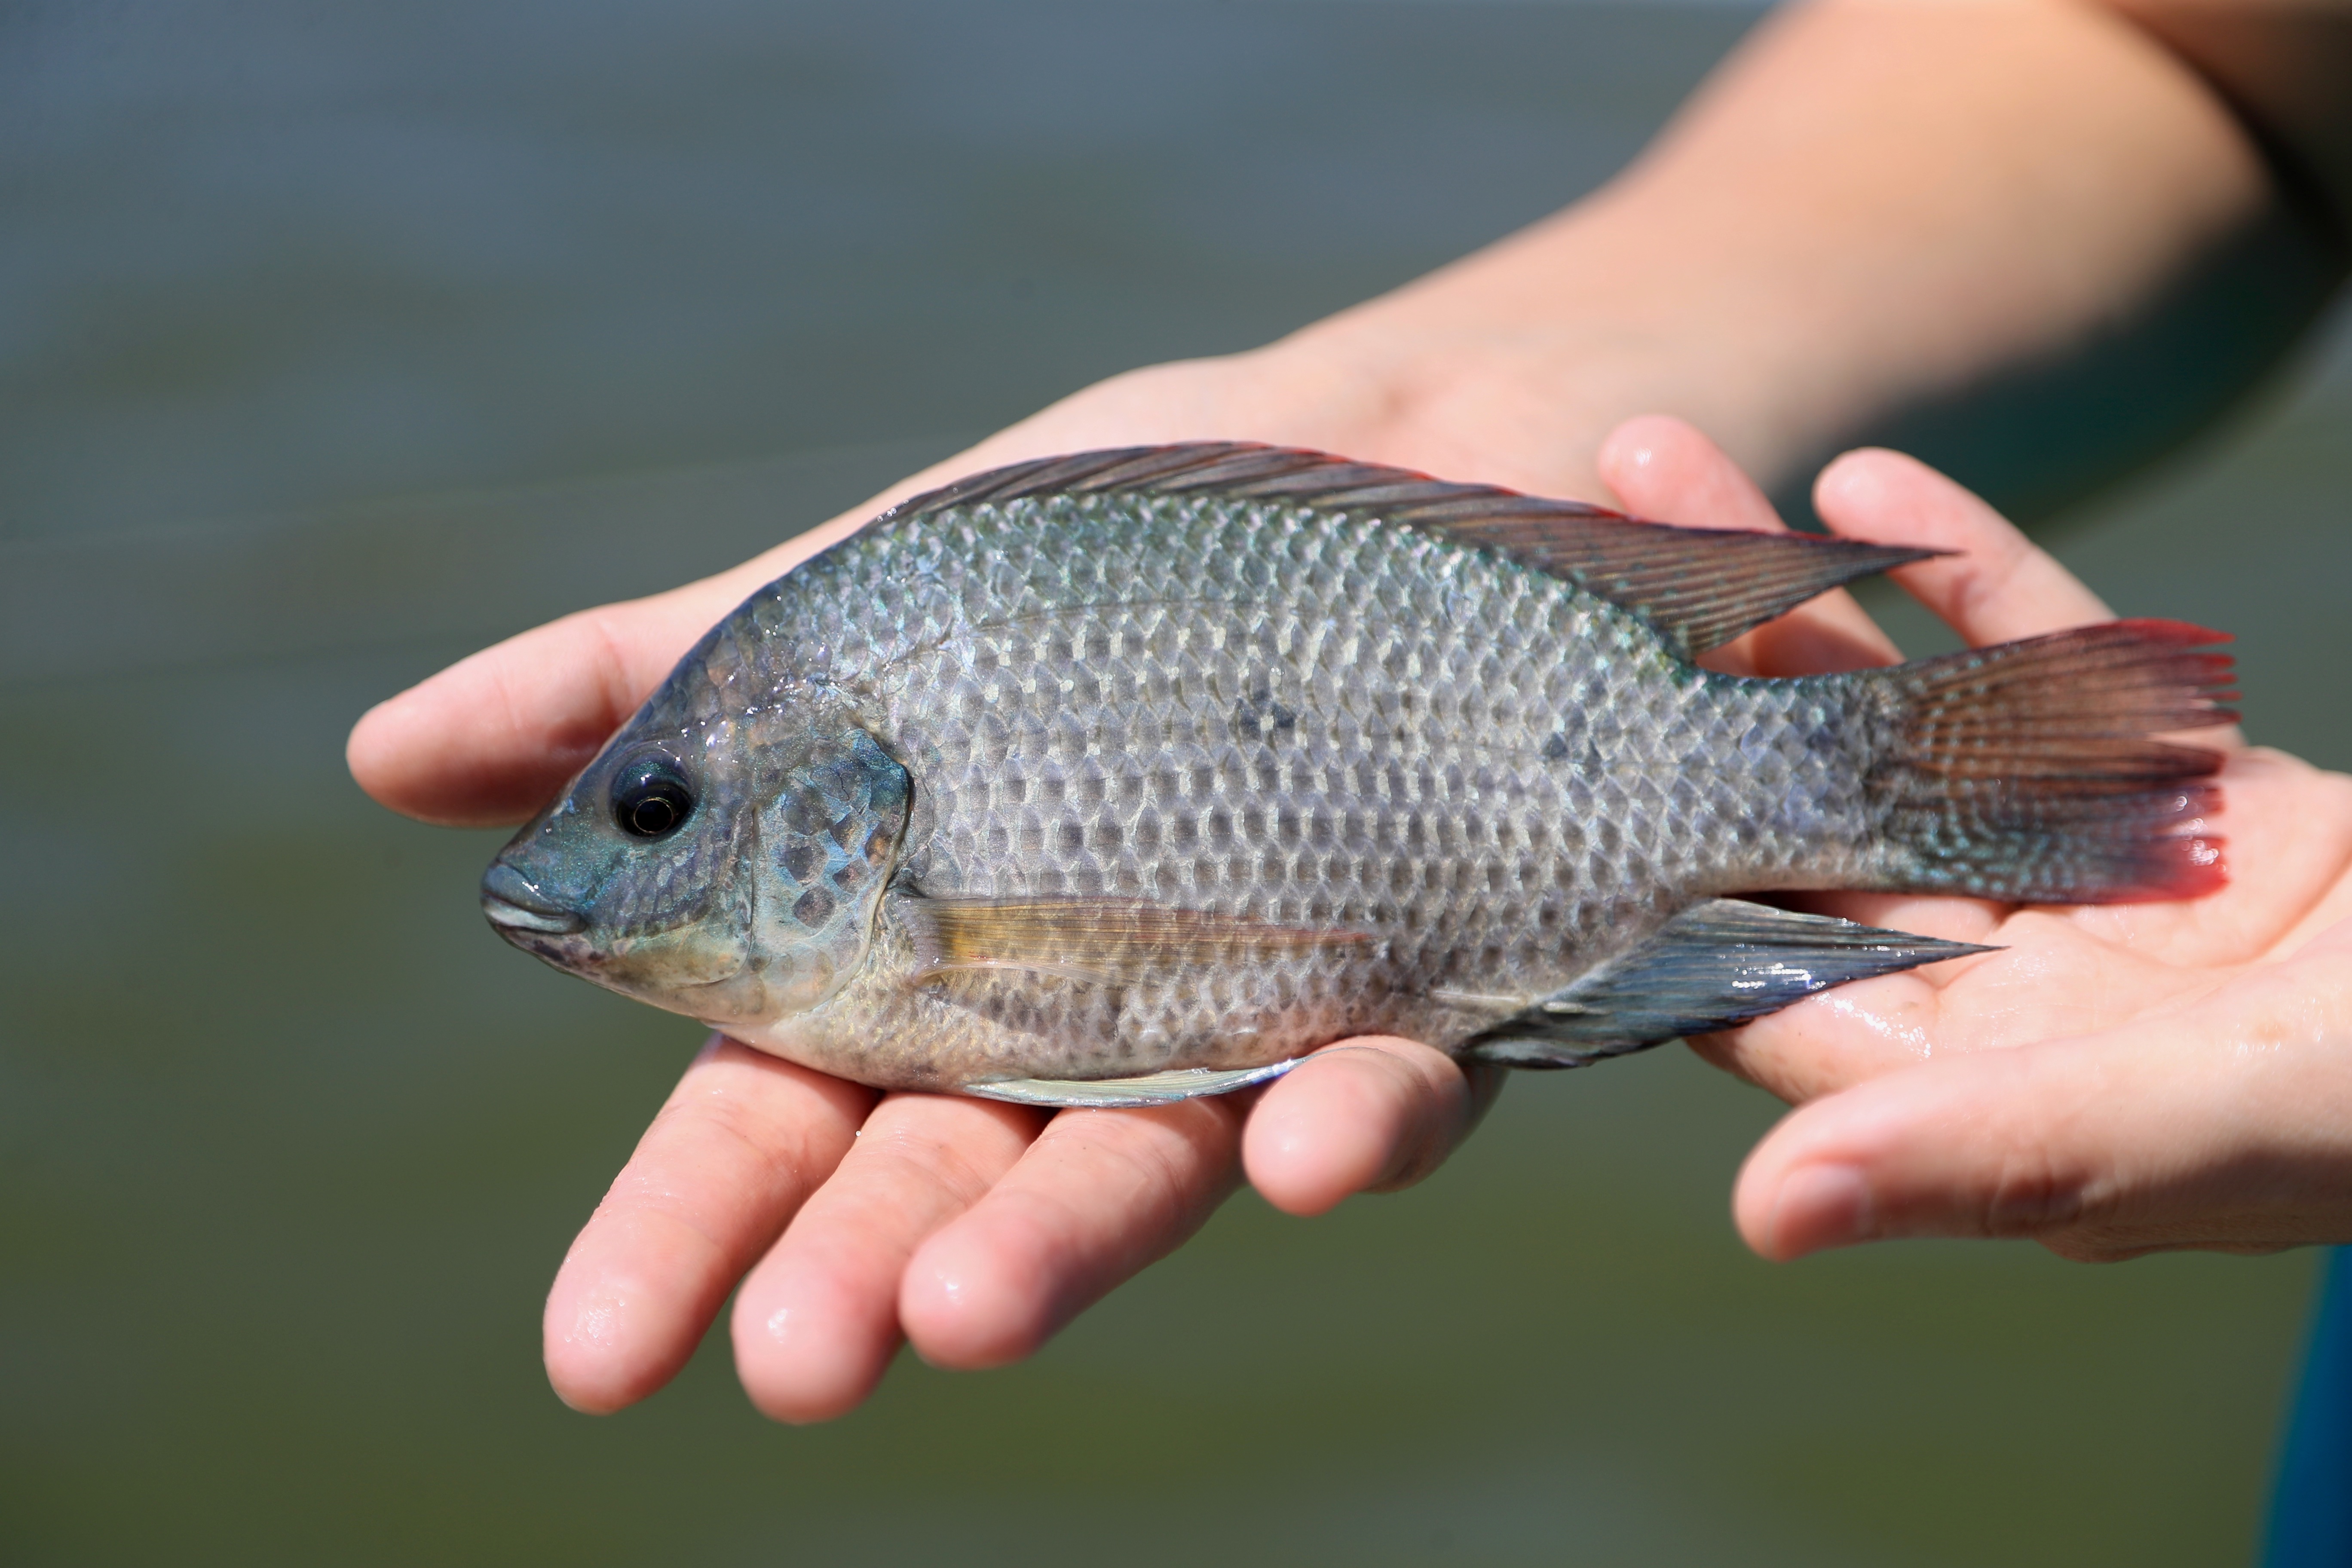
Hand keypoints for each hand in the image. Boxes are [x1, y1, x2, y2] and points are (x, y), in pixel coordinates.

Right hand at [350, 347, 1538, 1420]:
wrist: (1395, 453)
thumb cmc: (1107, 542)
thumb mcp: (865, 590)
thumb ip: (646, 679)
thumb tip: (381, 757)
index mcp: (927, 955)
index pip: (780, 1121)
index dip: (687, 1233)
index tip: (597, 1355)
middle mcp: (1079, 1026)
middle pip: (954, 1180)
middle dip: (869, 1273)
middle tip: (802, 1361)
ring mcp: (1254, 1026)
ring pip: (1156, 1171)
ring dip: (1073, 1244)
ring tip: (983, 1307)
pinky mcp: (1427, 993)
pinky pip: (1398, 1085)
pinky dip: (1356, 1124)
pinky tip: (1315, 1142)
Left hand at [1613, 422, 2351, 1264]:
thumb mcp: (2205, 1129)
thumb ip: (1989, 1158)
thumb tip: (1769, 1210)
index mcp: (1967, 1073)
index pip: (1742, 972)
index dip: (1622, 866)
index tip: (1507, 754)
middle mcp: (1996, 971)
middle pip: (1790, 810)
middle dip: (1676, 683)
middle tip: (1560, 548)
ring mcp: (2077, 871)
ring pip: (1894, 711)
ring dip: (1789, 595)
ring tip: (1660, 461)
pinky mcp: (2177, 788)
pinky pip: (2046, 663)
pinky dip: (1970, 575)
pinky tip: (1876, 484)